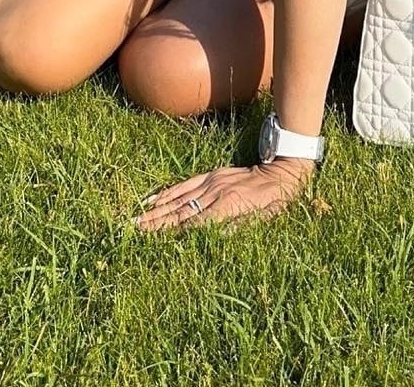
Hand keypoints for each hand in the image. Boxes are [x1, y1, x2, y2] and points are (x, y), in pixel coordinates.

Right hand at [131, 158, 318, 232]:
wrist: (282, 171)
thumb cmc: (275, 203)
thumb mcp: (261, 221)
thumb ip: (234, 230)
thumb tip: (207, 239)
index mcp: (227, 207)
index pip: (192, 225)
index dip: (171, 234)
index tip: (150, 242)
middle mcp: (214, 193)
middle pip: (179, 212)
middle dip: (155, 223)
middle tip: (131, 231)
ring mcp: (210, 182)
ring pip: (177, 199)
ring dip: (155, 211)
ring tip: (135, 220)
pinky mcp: (210, 175)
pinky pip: (184, 185)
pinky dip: (167, 193)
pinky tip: (152, 200)